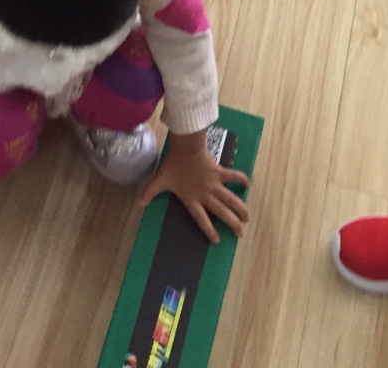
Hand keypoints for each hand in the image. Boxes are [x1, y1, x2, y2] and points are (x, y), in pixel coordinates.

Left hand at [138, 130, 249, 244]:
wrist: (185, 148)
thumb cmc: (173, 165)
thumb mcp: (160, 180)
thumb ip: (150, 192)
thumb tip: (139, 203)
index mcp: (192, 200)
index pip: (202, 220)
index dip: (209, 230)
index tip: (217, 240)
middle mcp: (205, 195)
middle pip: (221, 213)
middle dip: (232, 224)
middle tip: (240, 233)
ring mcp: (214, 184)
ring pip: (230, 199)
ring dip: (239, 208)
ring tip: (247, 218)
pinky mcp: (219, 172)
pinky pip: (232, 176)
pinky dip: (240, 179)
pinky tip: (247, 183)